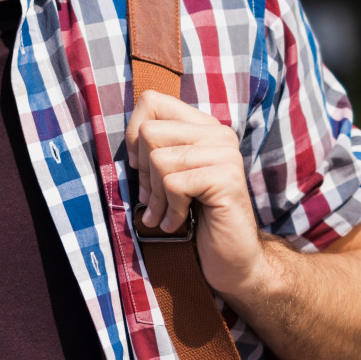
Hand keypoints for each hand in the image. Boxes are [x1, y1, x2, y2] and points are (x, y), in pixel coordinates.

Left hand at [126, 90, 275, 300]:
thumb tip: (129, 143)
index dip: (133, 134)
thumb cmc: (194, 217)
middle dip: (143, 172)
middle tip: (154, 199)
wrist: (232, 258)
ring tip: (165, 214)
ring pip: (159, 159)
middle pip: (149, 131)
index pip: (151, 101)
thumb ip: (154, 151)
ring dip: (156, 196)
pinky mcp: (227, 178)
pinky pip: (174, 184)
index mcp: (202, 126)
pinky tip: (178, 222)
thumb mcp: (168, 177)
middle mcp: (218, 133)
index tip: (141, 166)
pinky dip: (170, 210)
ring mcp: (225, 154)